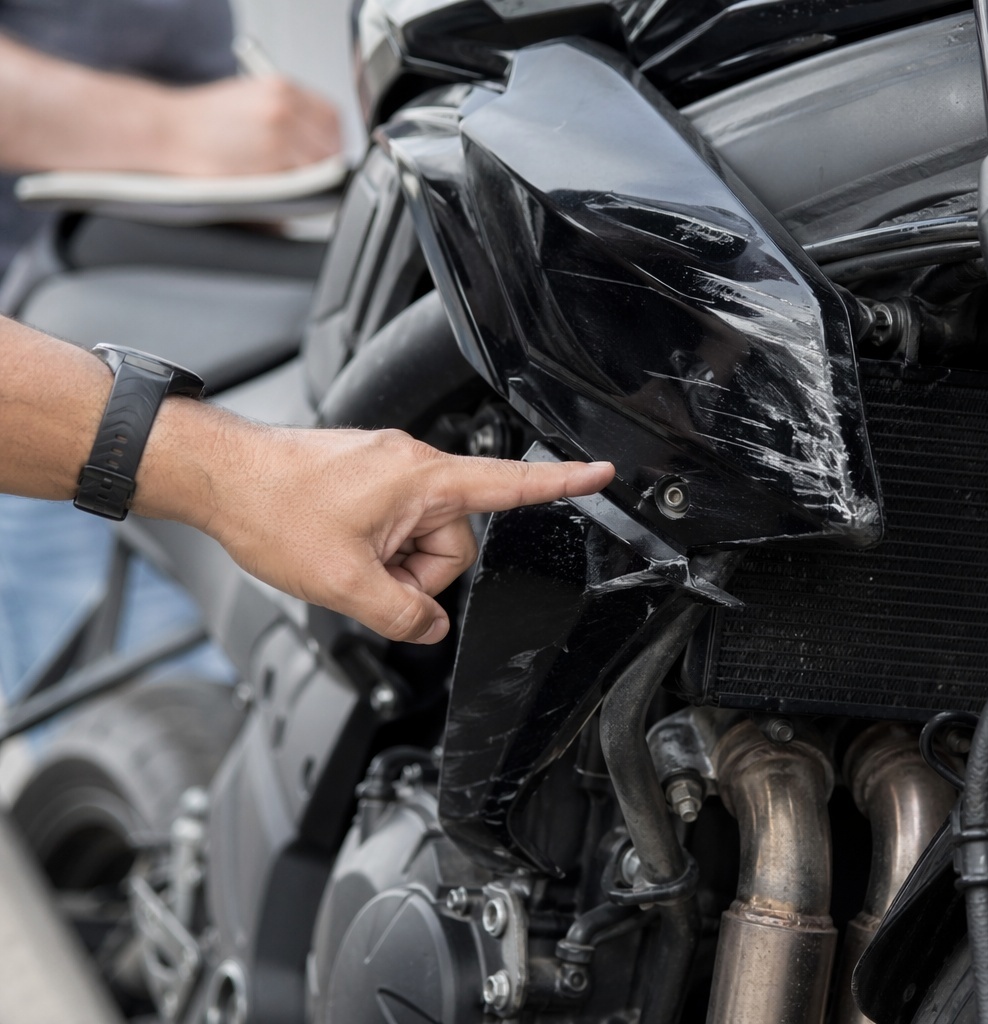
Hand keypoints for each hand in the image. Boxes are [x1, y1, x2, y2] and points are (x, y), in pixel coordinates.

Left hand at [138, 405, 613, 643]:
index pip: (511, 483)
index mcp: (423, 480)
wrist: (218, 476)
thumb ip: (400, 615)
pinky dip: (376, 546)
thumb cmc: (273, 509)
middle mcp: (414, 466)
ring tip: (345, 558)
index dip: (563, 483)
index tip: (603, 474)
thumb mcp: (342, 583)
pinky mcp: (370, 476)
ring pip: (423, 538)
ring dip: (392, 562)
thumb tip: (427, 629)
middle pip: (454, 541)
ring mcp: (390, 470)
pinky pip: (397, 523)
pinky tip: (338, 545)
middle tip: (368, 574)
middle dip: (418, 572)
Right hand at [159, 75, 340, 175]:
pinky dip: (295, 189)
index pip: (332, 116)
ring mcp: (280, 134)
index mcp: (282, 87)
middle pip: (331, 143)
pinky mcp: (270, 161)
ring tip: (291, 181)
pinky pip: (300, 181)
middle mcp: (285, 107)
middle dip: (326, 162)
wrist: (165, 130)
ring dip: (311, 178)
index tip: (327, 153)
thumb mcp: (250, 98)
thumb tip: (319, 143)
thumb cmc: (202, 120)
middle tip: (312, 174)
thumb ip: (288, 114)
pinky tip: (278, 186)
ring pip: (320, 165)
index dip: (333, 140)